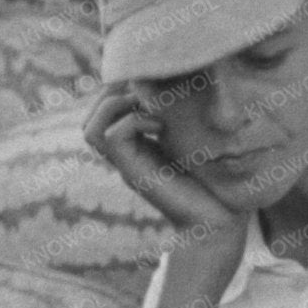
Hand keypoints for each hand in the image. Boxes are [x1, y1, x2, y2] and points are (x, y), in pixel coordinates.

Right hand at [82, 87, 242, 240]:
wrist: (216, 222)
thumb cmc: (215, 183)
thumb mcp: (195, 143)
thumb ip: (183, 121)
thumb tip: (189, 89)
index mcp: (136, 147)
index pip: (102, 114)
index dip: (117, 91)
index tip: (149, 84)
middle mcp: (125, 156)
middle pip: (90, 120)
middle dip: (113, 94)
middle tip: (147, 92)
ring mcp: (127, 166)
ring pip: (90, 129)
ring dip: (117, 105)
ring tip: (149, 107)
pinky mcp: (134, 174)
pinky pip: (113, 136)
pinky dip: (134, 121)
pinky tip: (161, 126)